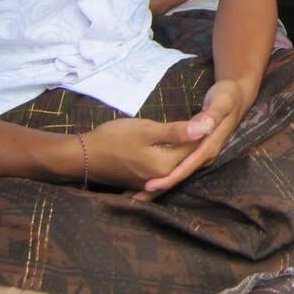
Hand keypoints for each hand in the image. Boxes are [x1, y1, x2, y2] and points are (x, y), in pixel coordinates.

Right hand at [83, 117, 201, 191]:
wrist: (83, 156)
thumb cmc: (114, 138)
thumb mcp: (147, 130)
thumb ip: (177, 131)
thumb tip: (207, 127)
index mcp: (166, 165)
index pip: (195, 147)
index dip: (204, 129)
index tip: (209, 111)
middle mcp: (162, 178)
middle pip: (188, 157)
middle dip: (198, 139)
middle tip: (205, 117)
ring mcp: (152, 182)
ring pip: (178, 163)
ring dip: (187, 148)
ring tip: (194, 128)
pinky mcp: (143, 181)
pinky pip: (166, 170)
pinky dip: (174, 158)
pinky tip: (178, 149)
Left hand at [135, 79, 246, 200]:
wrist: (238, 97)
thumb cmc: (228, 96)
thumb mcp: (222, 102)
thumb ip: (212, 115)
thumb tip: (202, 128)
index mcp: (210, 146)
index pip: (187, 166)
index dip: (170, 177)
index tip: (149, 186)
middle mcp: (206, 154)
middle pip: (181, 174)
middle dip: (160, 187)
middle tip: (134, 199)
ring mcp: (201, 154)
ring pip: (179, 172)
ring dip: (160, 184)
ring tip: (136, 195)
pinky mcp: (197, 150)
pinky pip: (179, 166)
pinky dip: (164, 174)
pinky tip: (149, 179)